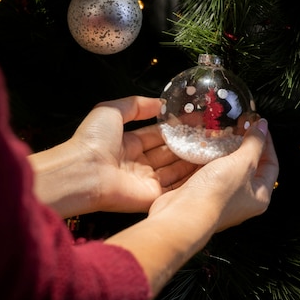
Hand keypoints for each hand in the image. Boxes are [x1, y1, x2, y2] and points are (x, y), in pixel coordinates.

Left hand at [29, 96, 196, 216]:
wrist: (85, 172)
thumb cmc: (93, 140)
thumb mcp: (111, 110)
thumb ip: (136, 105)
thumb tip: (160, 102)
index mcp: (127, 143)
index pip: (157, 134)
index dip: (176, 127)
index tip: (196, 119)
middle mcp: (138, 162)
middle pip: (169, 152)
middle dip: (187, 143)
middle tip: (212, 134)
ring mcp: (146, 181)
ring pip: (175, 169)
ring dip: (192, 160)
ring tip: (215, 148)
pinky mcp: (152, 197)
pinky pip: (175, 188)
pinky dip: (190, 179)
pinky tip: (208, 168)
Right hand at [104, 117, 278, 299]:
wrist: (183, 214)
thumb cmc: (216, 195)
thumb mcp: (242, 163)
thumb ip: (254, 143)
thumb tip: (262, 127)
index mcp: (260, 196)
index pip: (271, 164)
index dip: (266, 142)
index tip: (259, 125)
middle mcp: (243, 199)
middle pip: (251, 166)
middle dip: (246, 144)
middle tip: (241, 126)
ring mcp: (222, 198)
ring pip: (229, 168)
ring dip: (226, 150)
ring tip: (222, 132)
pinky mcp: (202, 194)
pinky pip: (210, 172)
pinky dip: (209, 158)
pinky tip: (205, 147)